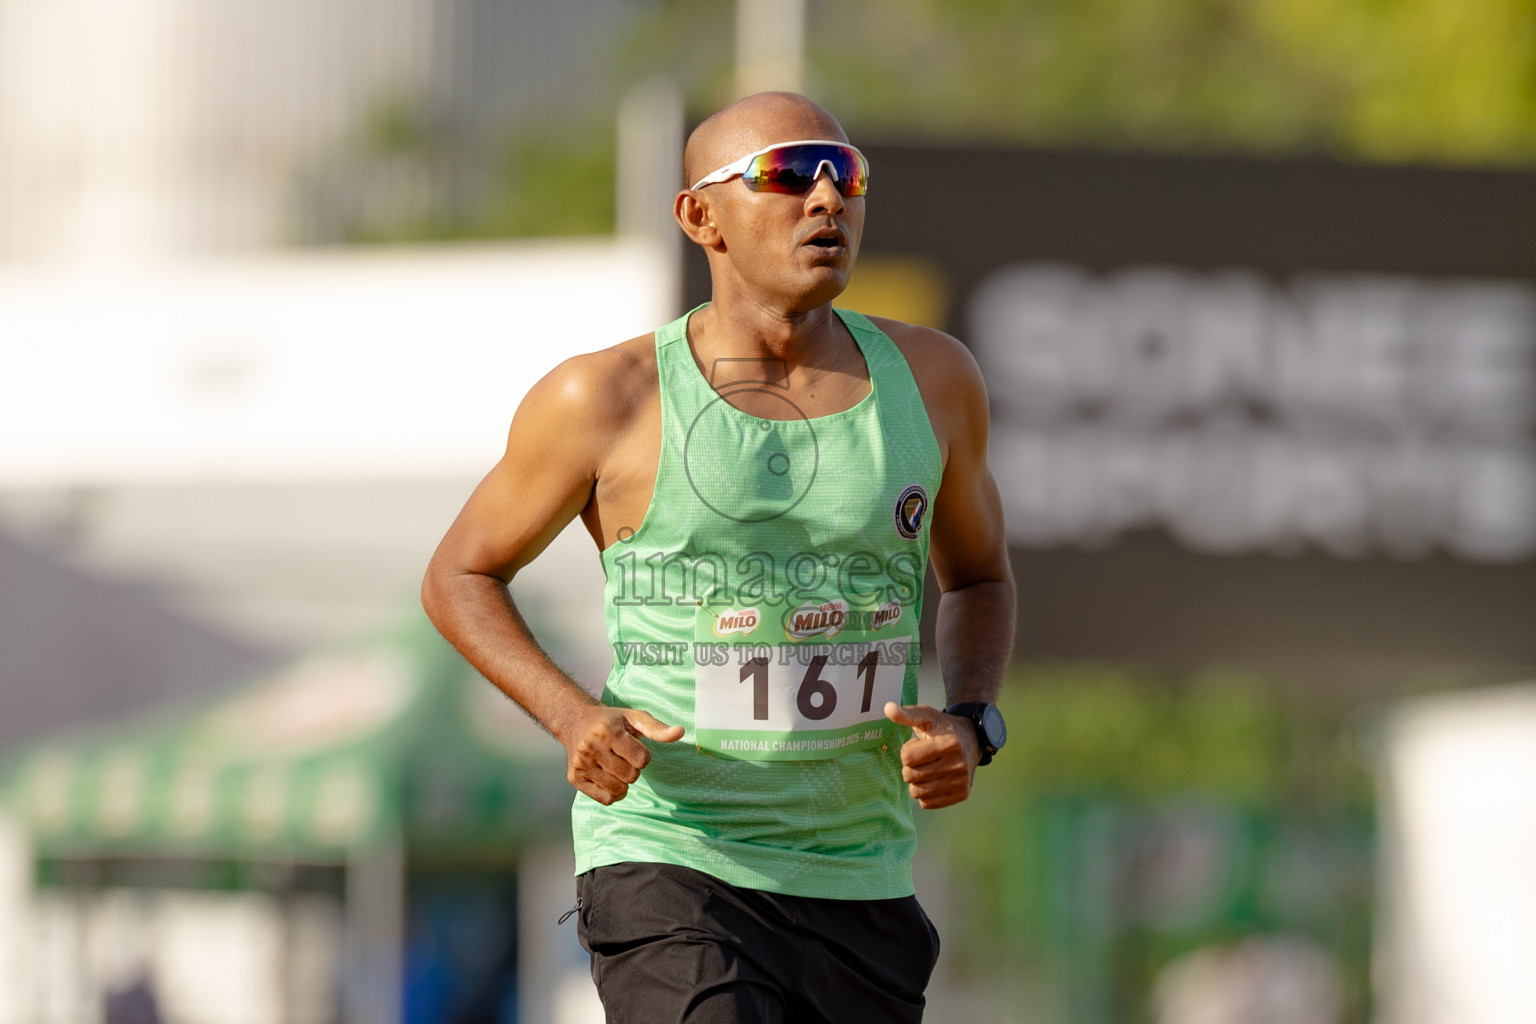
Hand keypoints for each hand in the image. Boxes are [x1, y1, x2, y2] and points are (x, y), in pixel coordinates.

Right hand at [562, 705, 683, 804]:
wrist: (575, 722)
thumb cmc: (611, 721)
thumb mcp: (634, 718)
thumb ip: (657, 728)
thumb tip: (680, 732)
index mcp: (607, 731)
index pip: (642, 759)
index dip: (643, 756)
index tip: (633, 747)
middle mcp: (590, 748)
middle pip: (630, 776)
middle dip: (633, 769)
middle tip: (623, 758)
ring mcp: (580, 765)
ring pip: (618, 790)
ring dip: (623, 783)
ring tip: (615, 767)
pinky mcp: (575, 779)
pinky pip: (605, 800)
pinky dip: (612, 793)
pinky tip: (608, 778)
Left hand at [884, 702, 979, 809]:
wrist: (973, 739)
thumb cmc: (943, 727)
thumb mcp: (927, 716)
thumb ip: (906, 714)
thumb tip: (887, 708)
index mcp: (948, 744)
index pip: (907, 758)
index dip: (907, 751)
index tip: (919, 745)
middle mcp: (957, 765)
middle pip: (911, 776)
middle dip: (910, 767)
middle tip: (922, 758)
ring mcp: (961, 782)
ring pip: (917, 793)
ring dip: (916, 781)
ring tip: (927, 768)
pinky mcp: (962, 794)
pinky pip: (928, 804)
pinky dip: (925, 794)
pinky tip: (933, 780)